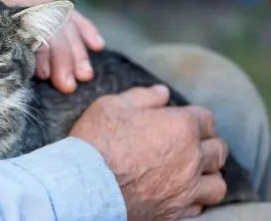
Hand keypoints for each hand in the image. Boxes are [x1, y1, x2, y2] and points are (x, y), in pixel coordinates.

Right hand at [70, 85, 227, 219]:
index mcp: (180, 126)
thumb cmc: (96, 141)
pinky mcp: (173, 211)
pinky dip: (194, 199)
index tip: (180, 121)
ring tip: (192, 172)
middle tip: (190, 145)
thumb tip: (163, 92)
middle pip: (218, 150)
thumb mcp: (112, 105)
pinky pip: (199, 206)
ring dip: (207, 175)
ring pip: (217, 183)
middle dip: (207, 145)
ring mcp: (185, 188)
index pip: (206, 119)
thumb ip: (143, 96)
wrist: (83, 185)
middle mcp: (190, 157)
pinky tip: (178, 192)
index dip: (194, 118)